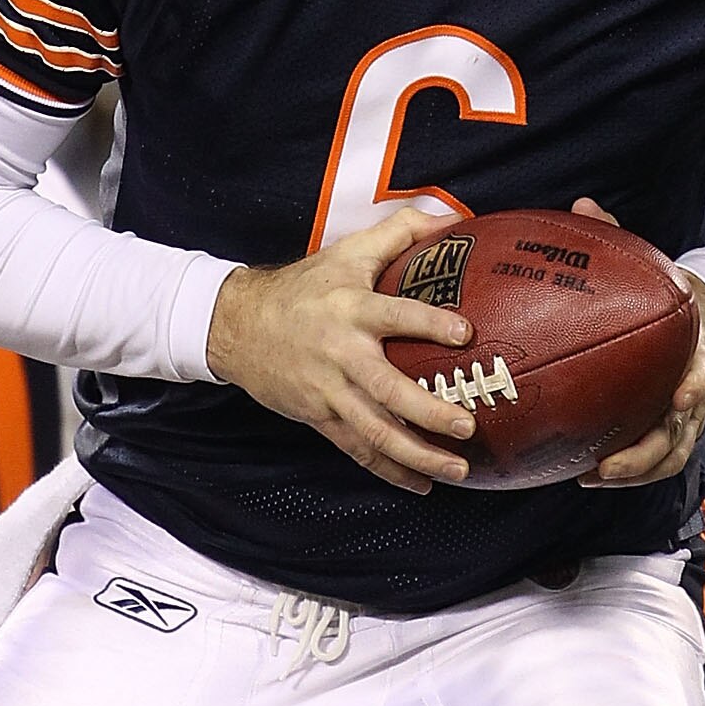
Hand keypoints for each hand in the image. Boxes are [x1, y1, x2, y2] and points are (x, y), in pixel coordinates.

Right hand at [206, 203, 478, 493]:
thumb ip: (401, 232)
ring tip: (457, 468)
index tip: (463, 334)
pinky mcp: (320, 417)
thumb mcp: (347, 251)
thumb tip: (455, 220)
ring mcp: (329, 391)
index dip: (428, 323)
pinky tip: (422, 485)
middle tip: (466, 426)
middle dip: (428, 412)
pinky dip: (389, 470)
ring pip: (375, 431)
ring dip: (417, 454)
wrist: (238, 326)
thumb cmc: (304, 288)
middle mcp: (342, 353)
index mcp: (352, 309)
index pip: (395, 315)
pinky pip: (357, 450)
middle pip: (388, 390)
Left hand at [566, 195, 704, 486]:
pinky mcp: (666, 433)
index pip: (702, 372)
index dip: (696, 387)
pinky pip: (652, 462)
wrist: (684, 320)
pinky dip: (626, 473)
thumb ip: (616, 238)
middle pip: (683, 430)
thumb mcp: (644, 266)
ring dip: (635, 471)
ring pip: (669, 454)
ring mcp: (682, 417)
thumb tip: (583, 205)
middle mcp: (692, 390)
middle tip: (610, 463)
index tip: (680, 399)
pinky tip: (583, 474)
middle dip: (650, 451)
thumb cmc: (655, 294)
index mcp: (692, 350)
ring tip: (594, 475)